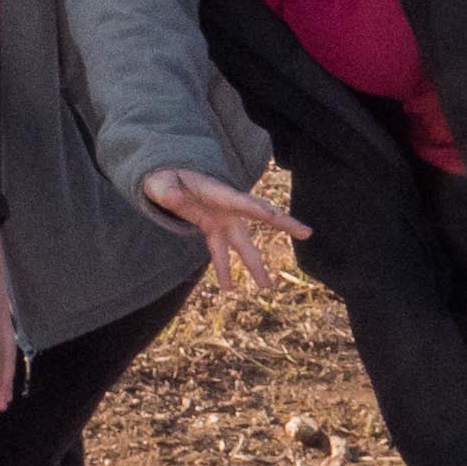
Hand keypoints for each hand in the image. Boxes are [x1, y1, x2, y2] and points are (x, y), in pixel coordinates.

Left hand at [143, 165, 308, 296]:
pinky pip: (221, 250)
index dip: (258, 208)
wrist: (164, 177)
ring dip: (254, 263)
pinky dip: (224, 268)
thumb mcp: (159, 182)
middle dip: (283, 224)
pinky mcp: (213, 227)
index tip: (274, 215)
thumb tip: (173, 199)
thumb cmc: (162, 177)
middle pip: (260, 215)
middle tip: (307, 233)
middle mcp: (225, 205)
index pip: (242, 201)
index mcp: (216, 191)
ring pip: (243, 242)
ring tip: (266, 287)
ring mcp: (221, 217)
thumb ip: (166, 190)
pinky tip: (228, 288)